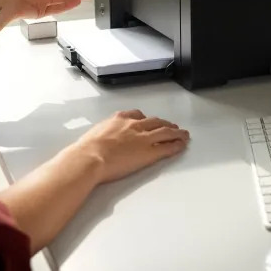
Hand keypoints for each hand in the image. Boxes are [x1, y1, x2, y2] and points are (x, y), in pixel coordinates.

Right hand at [75, 110, 189, 183]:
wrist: (91, 157)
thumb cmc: (87, 149)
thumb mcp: (93, 135)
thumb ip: (101, 135)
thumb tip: (96, 142)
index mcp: (119, 119)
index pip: (137, 115)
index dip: (146, 119)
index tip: (149, 121)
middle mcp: (134, 125)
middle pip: (155, 121)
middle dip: (164, 123)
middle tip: (172, 126)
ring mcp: (144, 138)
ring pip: (165, 131)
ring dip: (176, 132)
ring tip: (183, 134)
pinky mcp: (150, 152)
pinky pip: (167, 146)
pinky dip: (177, 144)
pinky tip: (182, 145)